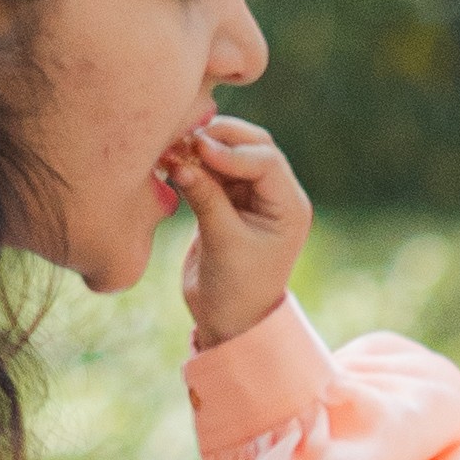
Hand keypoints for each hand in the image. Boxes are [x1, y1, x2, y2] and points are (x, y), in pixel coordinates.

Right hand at [167, 114, 310, 348]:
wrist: (229, 321)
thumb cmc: (236, 290)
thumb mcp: (223, 243)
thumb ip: (205, 198)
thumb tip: (179, 160)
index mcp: (289, 206)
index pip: (265, 161)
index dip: (232, 151)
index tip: (198, 150)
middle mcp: (276, 195)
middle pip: (252, 146)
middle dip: (218, 139)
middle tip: (182, 140)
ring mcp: (251, 196)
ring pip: (230, 154)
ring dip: (202, 149)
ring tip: (171, 149)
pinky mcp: (228, 201)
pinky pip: (212, 171)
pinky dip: (193, 165)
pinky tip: (170, 163)